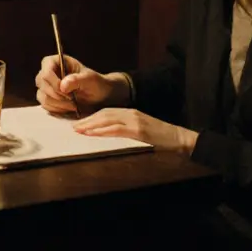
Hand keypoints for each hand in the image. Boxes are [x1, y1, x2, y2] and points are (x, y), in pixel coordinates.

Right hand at [35, 55, 125, 113]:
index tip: (68, 92)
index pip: (46, 71)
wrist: (97, 95)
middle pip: (41, 84)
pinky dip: (57, 109)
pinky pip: (45, 105)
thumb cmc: (94, 83)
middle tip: (73, 99)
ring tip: (73, 104)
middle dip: (57, 95)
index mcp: (56, 61)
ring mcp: (45, 85)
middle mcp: (47, 71)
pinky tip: (69, 107)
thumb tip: (63, 85)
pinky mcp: (46, 97)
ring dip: (58, 104)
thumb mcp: (89, 79)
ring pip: (42, 96)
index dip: (55, 83)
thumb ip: (77, 80)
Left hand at [73, 108, 198, 154]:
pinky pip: (117, 129)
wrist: (178, 138)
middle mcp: (131, 113)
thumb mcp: (140, 131)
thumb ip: (126, 129)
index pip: (106, 112)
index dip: (91, 117)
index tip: (79, 122)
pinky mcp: (138, 129)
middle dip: (87, 120)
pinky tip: (93, 134)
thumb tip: (108, 134)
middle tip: (73, 126)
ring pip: (108, 119)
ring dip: (91, 125)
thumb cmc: (160, 137)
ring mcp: (135, 120)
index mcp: (130, 112)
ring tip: (79, 130)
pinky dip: (103, 131)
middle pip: (104, 114)